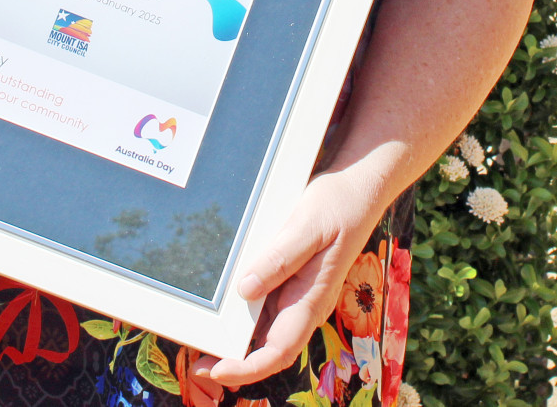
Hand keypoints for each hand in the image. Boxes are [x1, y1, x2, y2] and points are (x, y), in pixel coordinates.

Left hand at [203, 165, 390, 386]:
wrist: (359, 187)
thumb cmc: (338, 206)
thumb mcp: (307, 227)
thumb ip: (279, 259)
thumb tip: (245, 289)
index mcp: (312, 299)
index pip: (280, 350)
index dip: (249, 367)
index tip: (218, 370)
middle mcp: (305, 304)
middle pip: (269, 348)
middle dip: (234, 361)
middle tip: (197, 363)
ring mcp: (298, 294)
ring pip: (266, 330)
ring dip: (238, 341)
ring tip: (203, 340)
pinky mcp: (292, 280)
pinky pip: (266, 306)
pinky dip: (244, 315)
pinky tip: (224, 307)